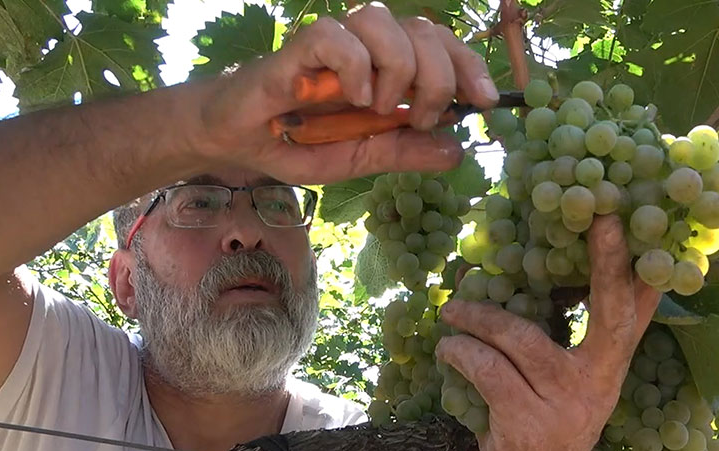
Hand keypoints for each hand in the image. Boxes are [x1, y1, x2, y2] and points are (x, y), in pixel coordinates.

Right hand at [188, 3, 498, 183]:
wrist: (234, 142)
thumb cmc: (295, 143)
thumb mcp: (359, 159)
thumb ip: (404, 151)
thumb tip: (458, 149)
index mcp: (386, 66)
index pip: (440, 44)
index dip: (469, 66)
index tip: (484, 102)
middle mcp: (365, 46)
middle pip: (423, 31)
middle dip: (438, 77)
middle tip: (420, 117)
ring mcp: (333, 44)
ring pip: (383, 22)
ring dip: (398, 67)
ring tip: (383, 108)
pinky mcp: (298, 48)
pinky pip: (336, 35)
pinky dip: (355, 65)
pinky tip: (354, 98)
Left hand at [435, 216, 659, 450]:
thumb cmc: (536, 436)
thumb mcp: (558, 390)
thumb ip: (557, 343)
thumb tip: (528, 275)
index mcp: (609, 372)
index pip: (634, 312)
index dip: (639, 268)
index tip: (639, 219)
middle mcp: (599, 388)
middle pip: (609, 315)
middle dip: (606, 265)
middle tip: (600, 218)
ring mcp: (567, 411)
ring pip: (523, 339)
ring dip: (480, 317)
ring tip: (451, 309)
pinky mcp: (528, 431)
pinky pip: (490, 372)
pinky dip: (462, 353)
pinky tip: (447, 348)